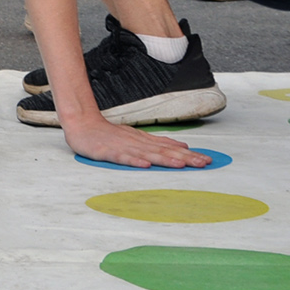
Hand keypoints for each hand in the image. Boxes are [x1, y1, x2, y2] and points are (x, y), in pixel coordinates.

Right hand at [61, 116, 213, 168]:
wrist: (82, 124)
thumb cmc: (109, 134)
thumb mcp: (137, 137)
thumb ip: (159, 142)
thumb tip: (182, 145)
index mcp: (145, 141)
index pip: (171, 148)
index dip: (189, 154)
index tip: (207, 160)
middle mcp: (138, 143)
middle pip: (164, 151)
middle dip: (185, 158)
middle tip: (203, 163)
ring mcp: (123, 147)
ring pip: (148, 154)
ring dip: (165, 159)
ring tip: (181, 165)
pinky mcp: (108, 152)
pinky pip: (123, 157)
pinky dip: (134, 161)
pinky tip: (145, 165)